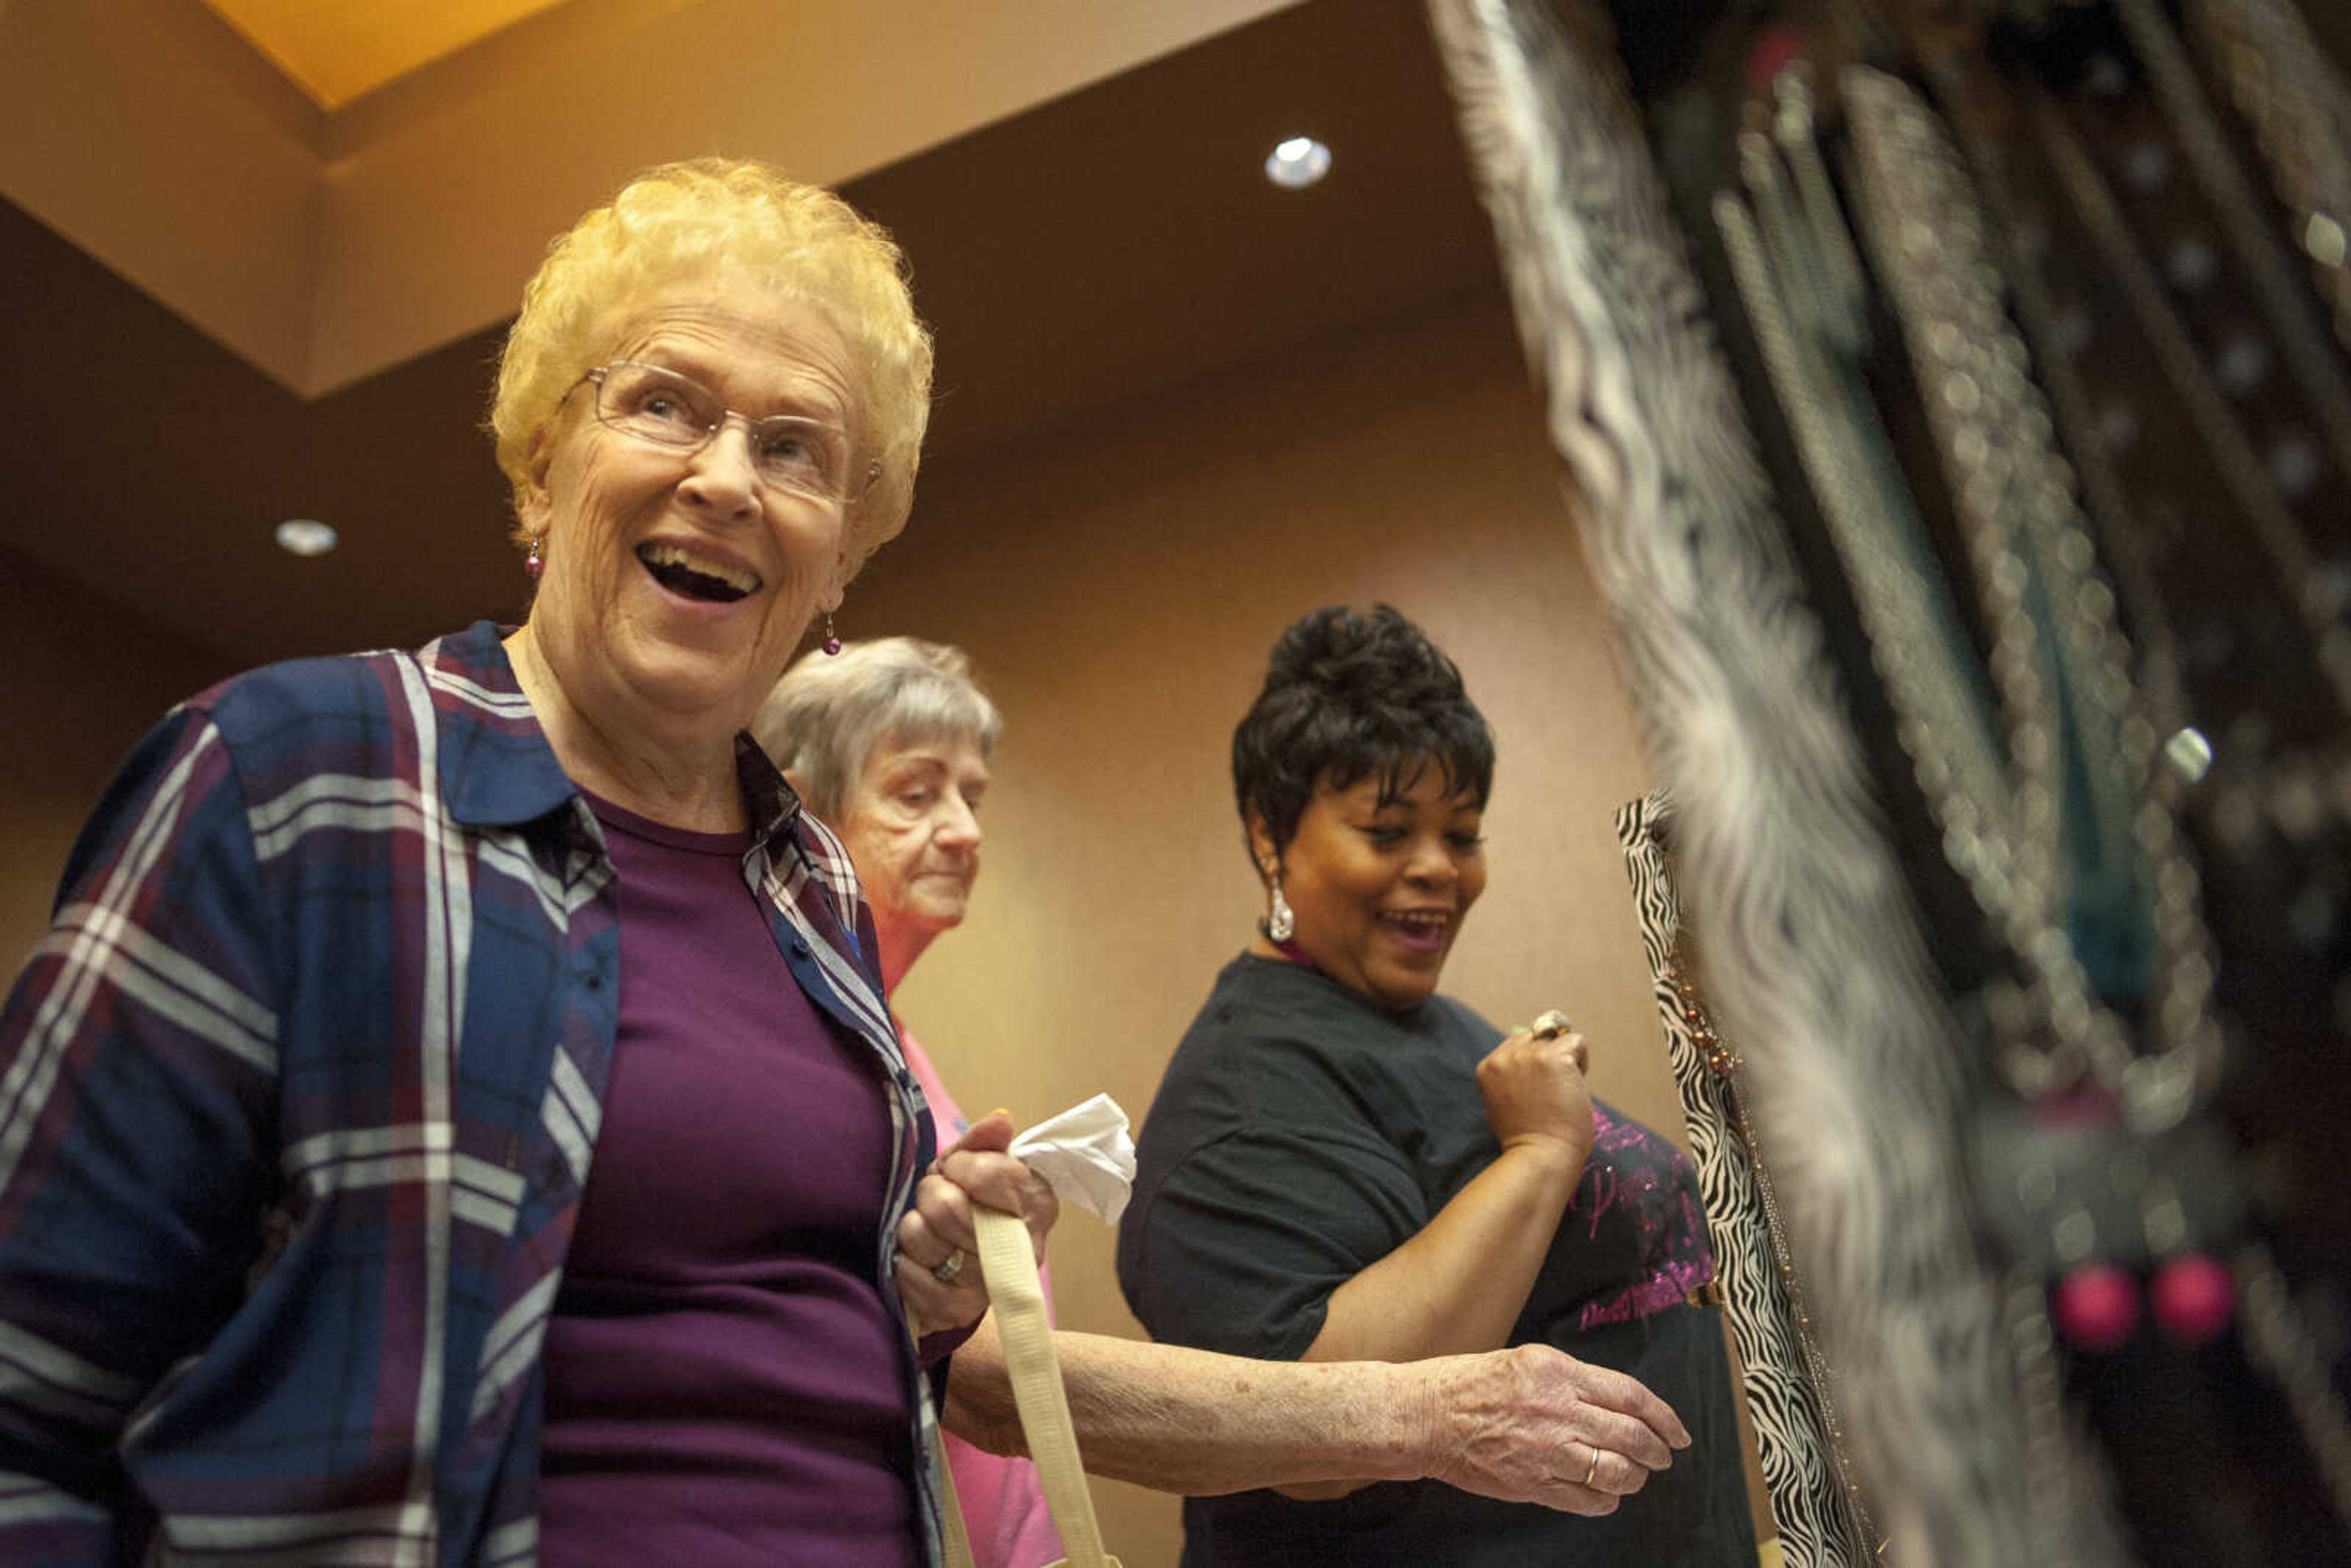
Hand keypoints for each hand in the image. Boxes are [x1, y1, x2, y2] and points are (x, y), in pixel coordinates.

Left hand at [894, 1111, 1059, 1337]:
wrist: (960, 1269)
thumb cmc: (970, 1205)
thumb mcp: (976, 1165)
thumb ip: (984, 1141)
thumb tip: (1000, 1119)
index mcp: (1038, 1203)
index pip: (990, 1173)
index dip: (959, 1165)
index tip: (956, 1169)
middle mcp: (1026, 1248)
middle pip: (948, 1208)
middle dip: (930, 1194)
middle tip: (935, 1198)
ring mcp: (993, 1283)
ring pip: (923, 1239)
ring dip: (913, 1228)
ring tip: (927, 1229)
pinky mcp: (960, 1311)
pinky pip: (912, 1278)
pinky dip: (905, 1264)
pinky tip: (918, 1259)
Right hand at [1412, 1344, 1690, 1513]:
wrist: (1427, 1416)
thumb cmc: (1471, 1383)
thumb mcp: (1529, 1361)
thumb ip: (1576, 1380)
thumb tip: (1619, 1403)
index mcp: (1559, 1373)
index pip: (1632, 1396)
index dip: (1665, 1417)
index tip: (1678, 1432)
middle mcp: (1558, 1410)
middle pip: (1633, 1436)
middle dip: (1658, 1451)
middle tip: (1663, 1457)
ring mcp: (1546, 1450)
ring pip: (1617, 1472)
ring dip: (1635, 1477)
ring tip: (1634, 1475)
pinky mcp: (1532, 1483)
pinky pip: (1588, 1500)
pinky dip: (1607, 1500)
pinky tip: (1605, 1493)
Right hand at [1476, 1023, 1593, 1165]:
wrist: (1539, 1155)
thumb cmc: (1526, 1137)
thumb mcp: (1501, 1102)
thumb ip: (1509, 1077)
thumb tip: (1529, 1056)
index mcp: (1488, 1066)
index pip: (1518, 1042)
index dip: (1534, 1061)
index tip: (1539, 1088)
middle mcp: (1506, 1056)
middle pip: (1538, 1037)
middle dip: (1550, 1057)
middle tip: (1553, 1090)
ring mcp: (1530, 1056)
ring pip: (1559, 1038)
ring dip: (1568, 1059)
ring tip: (1564, 1090)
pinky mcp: (1556, 1059)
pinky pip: (1577, 1043)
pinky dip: (1582, 1061)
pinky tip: (1575, 1087)